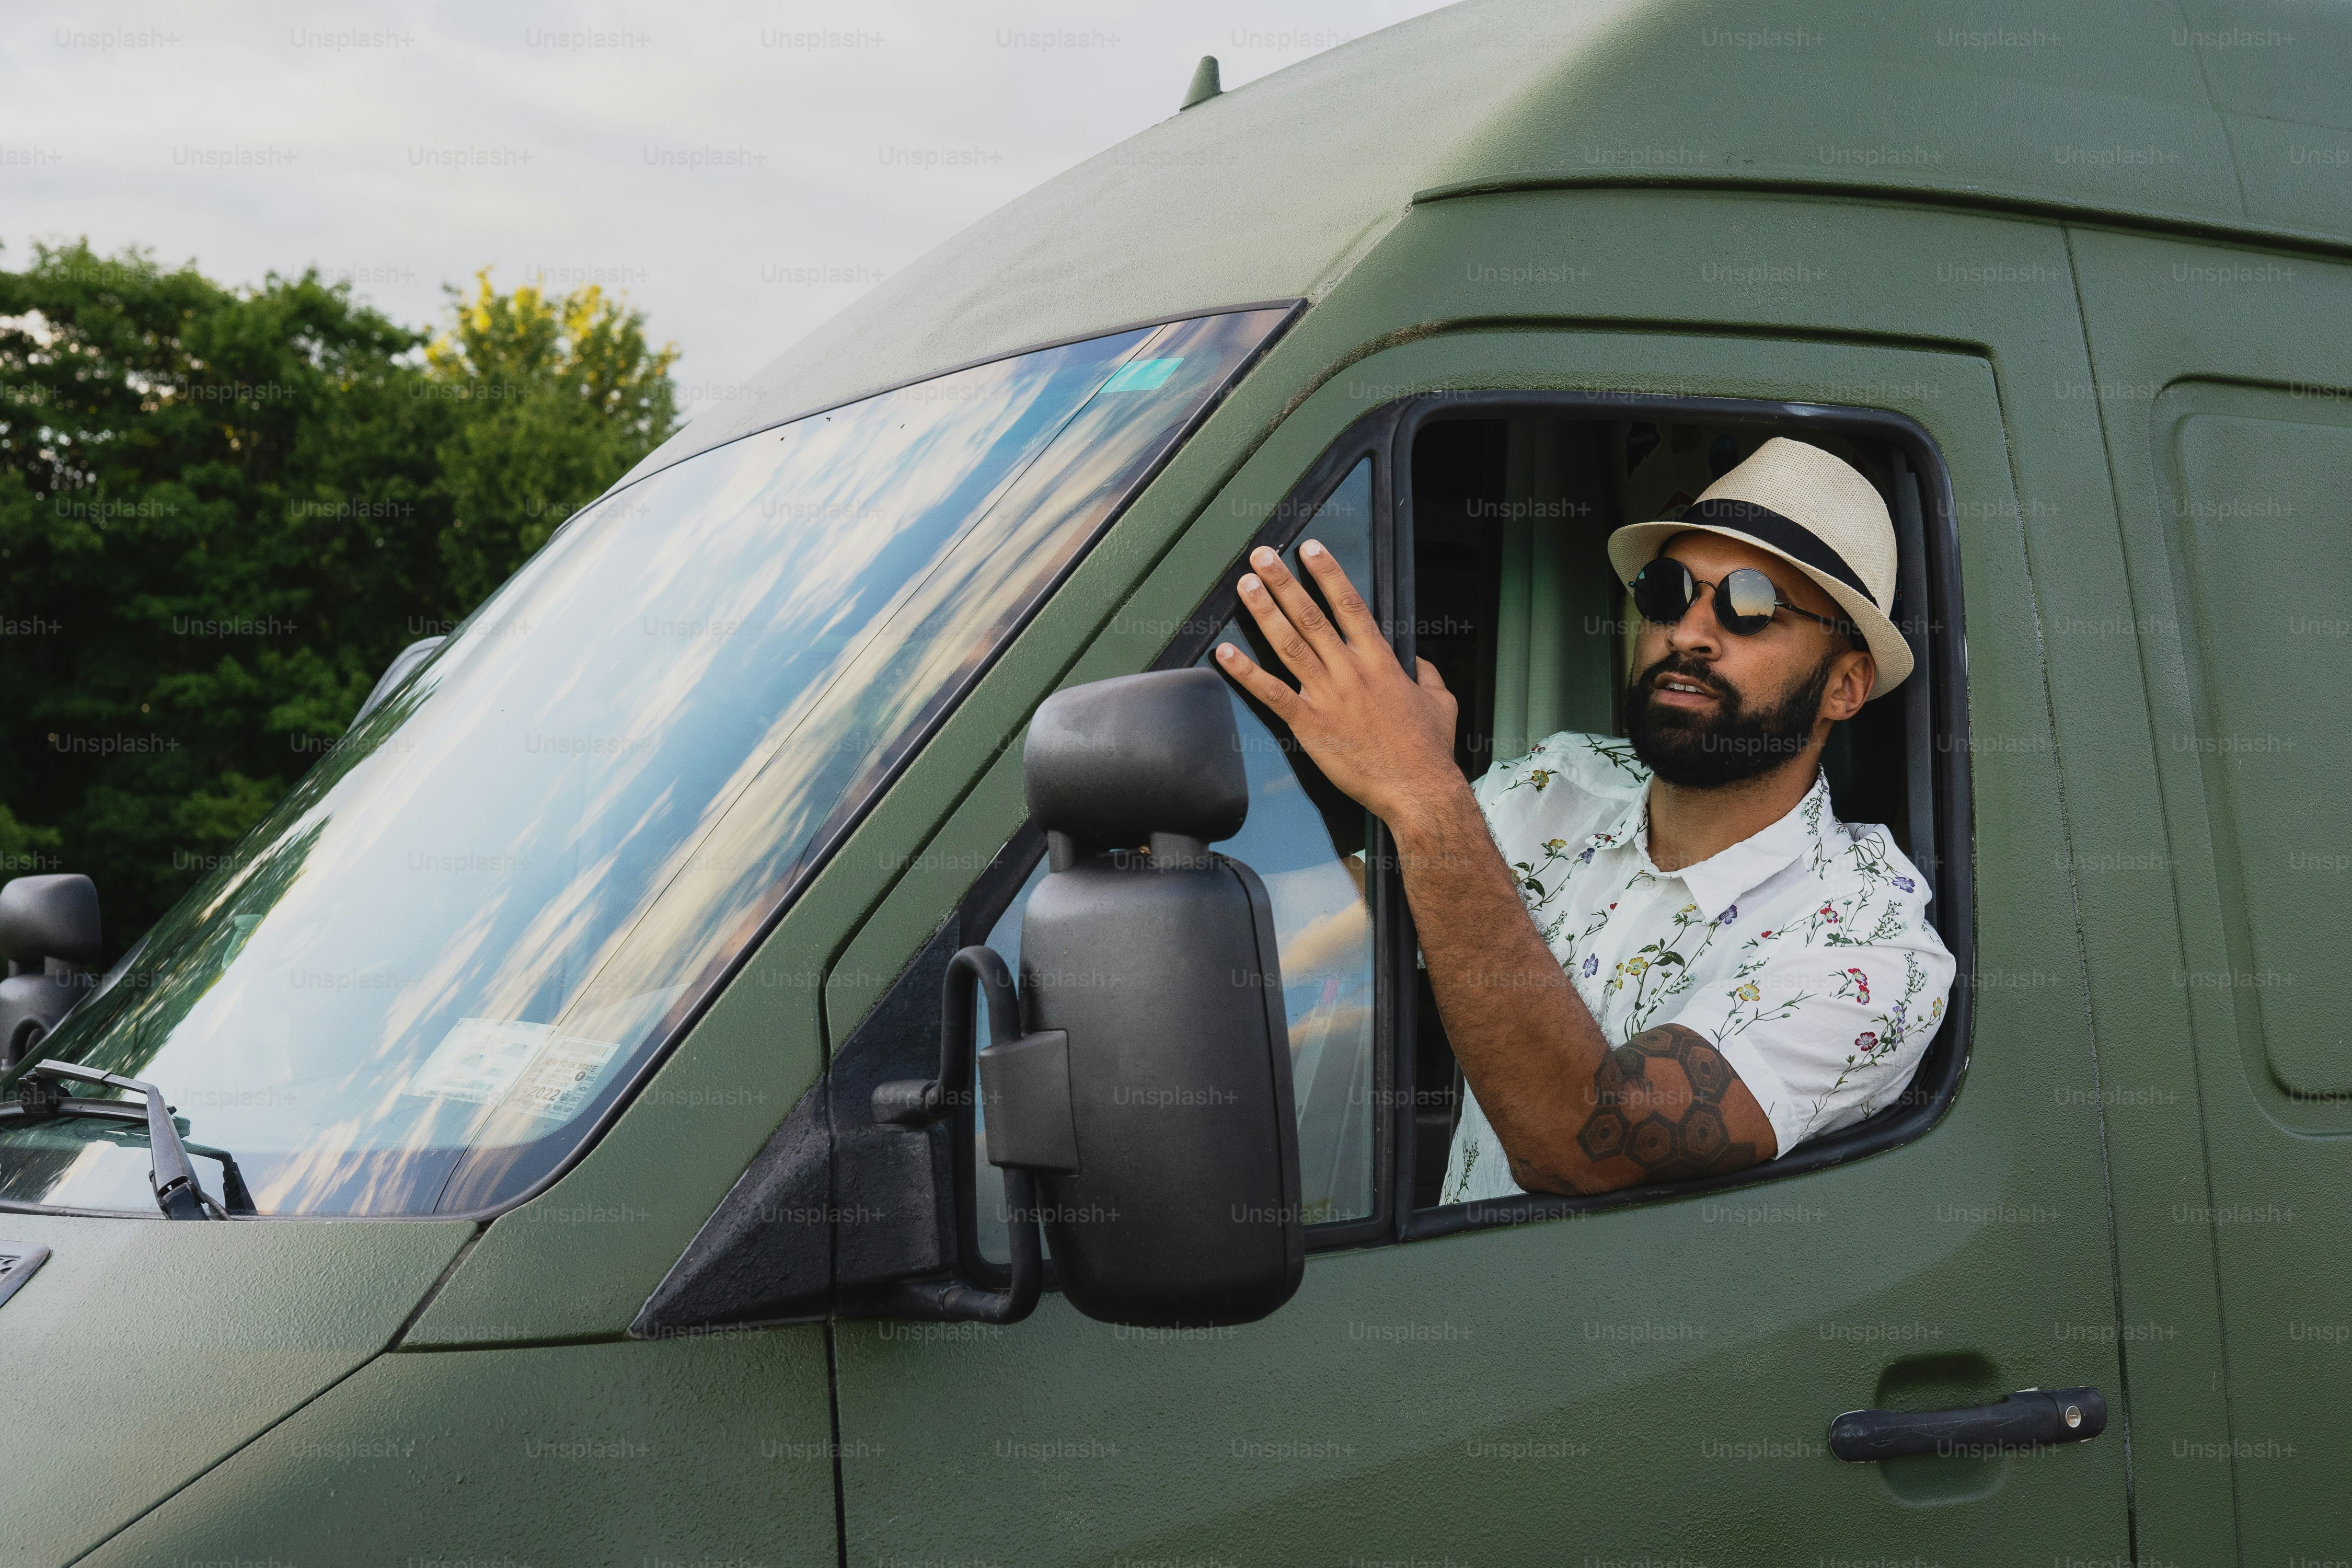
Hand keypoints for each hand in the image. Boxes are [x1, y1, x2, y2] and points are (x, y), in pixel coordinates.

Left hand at [1213, 540, 1464, 831]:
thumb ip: (1428, 674)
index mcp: (1381, 661)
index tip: (1310, 549)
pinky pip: (1272, 693)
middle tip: (1262, 556)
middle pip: (1311, 616)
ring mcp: (1328, 696)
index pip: (1350, 605)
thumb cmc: (1429, 749)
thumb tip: (1421, 663)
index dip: (1328, 574)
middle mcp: (1350, 671)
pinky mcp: (1310, 725)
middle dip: (1284, 582)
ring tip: (1245, 586)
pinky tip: (1225, 653)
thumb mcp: (1442, 702)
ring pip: (1289, 645)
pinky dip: (1246, 672)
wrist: (1418, 790)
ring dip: (1264, 612)